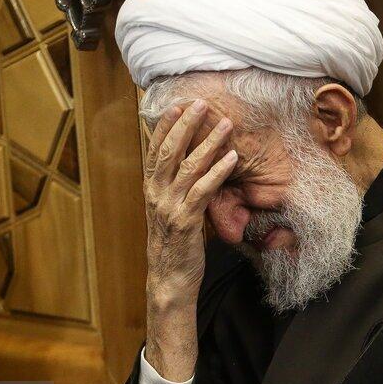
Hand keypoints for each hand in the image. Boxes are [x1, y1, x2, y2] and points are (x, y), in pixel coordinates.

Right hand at [142, 99, 237, 380]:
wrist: (169, 279)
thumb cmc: (174, 244)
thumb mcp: (170, 210)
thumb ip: (175, 187)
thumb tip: (188, 163)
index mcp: (151, 190)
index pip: (154, 150)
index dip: (164, 126)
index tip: (177, 105)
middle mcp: (156, 195)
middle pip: (168, 152)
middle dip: (185, 125)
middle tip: (201, 103)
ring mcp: (170, 208)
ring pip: (187, 167)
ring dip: (207, 143)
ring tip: (225, 124)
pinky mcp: (187, 222)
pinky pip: (203, 190)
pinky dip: (217, 171)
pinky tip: (231, 157)